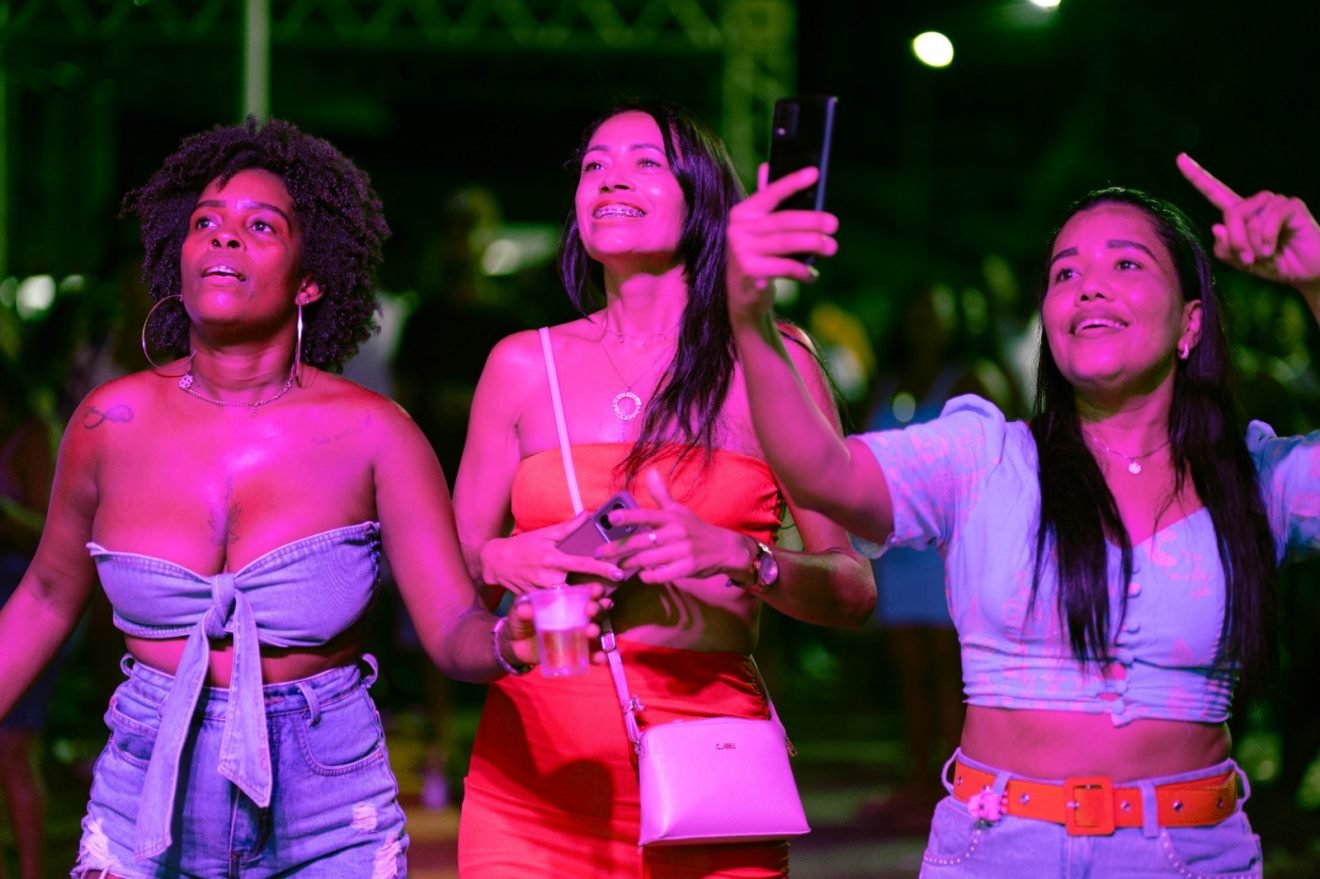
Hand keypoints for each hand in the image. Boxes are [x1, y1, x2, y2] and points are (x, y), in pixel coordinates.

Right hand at [478, 514, 626, 595]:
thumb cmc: (523, 546)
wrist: (497, 562)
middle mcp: (548, 578)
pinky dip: (568, 608)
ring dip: (583, 603)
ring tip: (597, 604)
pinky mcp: (537, 602)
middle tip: (611, 596)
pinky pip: (557, 607)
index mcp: (553, 558)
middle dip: (595, 593)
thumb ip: (568, 527)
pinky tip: (579, 610)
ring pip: (568, 601)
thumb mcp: (545, 534)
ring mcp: (542, 592)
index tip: (619, 574)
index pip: (583, 564)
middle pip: (579, 589)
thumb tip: (587, 514)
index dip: (602, 569)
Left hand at [499, 587, 614, 667]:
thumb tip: (525, 609)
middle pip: (595, 611)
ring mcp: (578, 636)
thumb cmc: (521, 621)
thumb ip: (522, 609)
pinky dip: (597, 656)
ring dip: (599, 631)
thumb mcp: (519, 612)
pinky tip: (599, 657)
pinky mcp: (576, 653)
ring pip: (596, 632)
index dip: (593, 591)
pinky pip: (591, 655)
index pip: (584, 593)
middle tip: (591, 610)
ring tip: (592, 631)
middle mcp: (577, 617)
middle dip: (597, 609)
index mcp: (566, 602)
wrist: (516, 646)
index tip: (596, 590)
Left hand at [595, 468, 754, 584]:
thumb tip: (650, 472)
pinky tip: (642, 575)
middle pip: (641, 542)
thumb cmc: (696, 528)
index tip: (611, 519)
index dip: (628, 517)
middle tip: (599, 553)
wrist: (725, 548)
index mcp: (671, 518)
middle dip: (617, 548)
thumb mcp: (679, 510)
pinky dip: (649, 576)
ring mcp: (682, 551)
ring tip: (617, 565)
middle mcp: (676, 533)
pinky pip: (662, 575)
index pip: (646, 515)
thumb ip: (661, 494)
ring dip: (629, 563)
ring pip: (648, 559)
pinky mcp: (687, 568)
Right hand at [726, 165, 838, 324]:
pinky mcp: (749, 272)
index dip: (792, 182)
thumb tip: (766, 166)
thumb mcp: (758, 228)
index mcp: (742, 213)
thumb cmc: (757, 255)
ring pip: (785, 243)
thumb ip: (764, 200)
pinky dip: (802, 271)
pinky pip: (784, 268)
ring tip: (831, 247)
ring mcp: (741, 251)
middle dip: (811, 221)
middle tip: (834, 224)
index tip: (814, 173)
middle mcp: (738, 230)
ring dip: (812, 244)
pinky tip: (811, 275)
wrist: (741, 295)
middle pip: (782, 221)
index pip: (770, 193)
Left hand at [1177, 153, 1319, 290]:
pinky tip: (1272, 249)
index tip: (1179, 158)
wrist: (1306, 272)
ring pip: (1250, 218)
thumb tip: (1216, 227)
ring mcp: (1276, 202)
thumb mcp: (1242, 262)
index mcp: (1241, 213)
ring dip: (1253, 242)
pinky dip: (1268, 237)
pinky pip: (1271, 217)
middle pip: (1231, 213)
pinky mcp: (1293, 206)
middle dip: (1235, 240)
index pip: (1215, 191)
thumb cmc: (1274, 264)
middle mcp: (1257, 203)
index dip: (1197, 176)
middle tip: (1246, 259)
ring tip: (1264, 255)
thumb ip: (1225, 249)